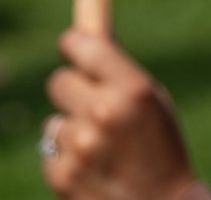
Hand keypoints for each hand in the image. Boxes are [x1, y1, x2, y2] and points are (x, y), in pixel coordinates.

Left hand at [42, 29, 206, 199]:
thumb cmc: (161, 149)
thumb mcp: (153, 102)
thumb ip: (118, 73)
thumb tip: (80, 36)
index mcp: (134, 89)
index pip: (82, 44)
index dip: (75, 44)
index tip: (73, 45)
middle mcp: (104, 112)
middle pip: (58, 80)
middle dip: (72, 91)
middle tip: (93, 107)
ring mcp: (80, 146)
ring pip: (54, 121)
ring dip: (72, 131)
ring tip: (101, 151)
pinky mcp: (62, 174)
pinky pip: (49, 151)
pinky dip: (66, 159)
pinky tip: (92, 171)